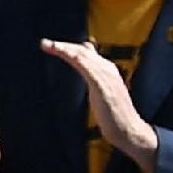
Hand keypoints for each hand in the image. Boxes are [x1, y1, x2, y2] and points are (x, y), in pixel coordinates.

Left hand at [38, 36, 158, 172]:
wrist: (128, 129)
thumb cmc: (114, 114)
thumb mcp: (102, 94)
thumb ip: (95, 83)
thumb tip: (87, 75)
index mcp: (107, 71)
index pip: (87, 54)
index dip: (70, 48)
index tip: (52, 45)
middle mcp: (108, 70)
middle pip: (83, 52)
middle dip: (63, 46)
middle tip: (44, 43)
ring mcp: (106, 77)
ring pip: (83, 57)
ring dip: (64, 49)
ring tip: (47, 45)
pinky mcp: (103, 85)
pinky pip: (87, 67)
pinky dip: (75, 58)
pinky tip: (64, 53)